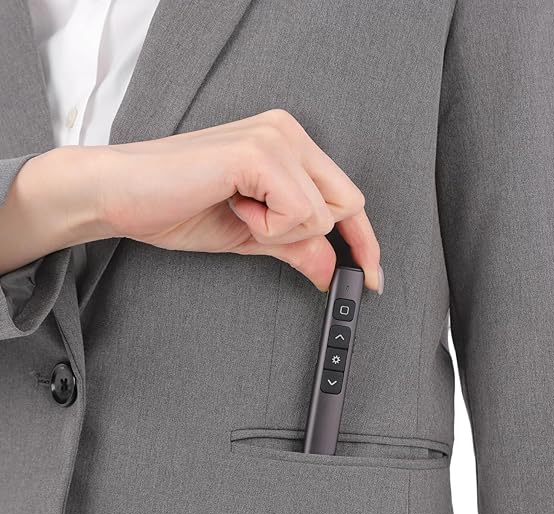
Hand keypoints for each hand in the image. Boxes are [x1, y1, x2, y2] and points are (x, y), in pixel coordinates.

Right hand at [1, 109, 381, 291]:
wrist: (121, 195)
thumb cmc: (179, 207)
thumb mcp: (253, 236)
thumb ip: (296, 246)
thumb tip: (332, 270)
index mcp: (288, 145)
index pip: (347, 198)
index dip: (363, 242)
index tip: (369, 277)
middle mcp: (288, 132)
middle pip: (344, 206)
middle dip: (305, 236)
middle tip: (255, 228)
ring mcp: (275, 138)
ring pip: (320, 215)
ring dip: (276, 231)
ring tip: (234, 210)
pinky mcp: (258, 153)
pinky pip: (295, 213)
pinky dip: (265, 227)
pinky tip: (231, 205)